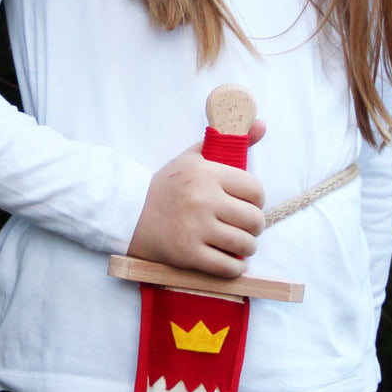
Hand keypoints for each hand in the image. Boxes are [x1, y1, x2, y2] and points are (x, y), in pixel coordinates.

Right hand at [127, 121, 265, 277]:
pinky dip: (234, 267)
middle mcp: (203, 200)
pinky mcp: (188, 254)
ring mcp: (195, 229)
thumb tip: (261, 124)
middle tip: (243, 227)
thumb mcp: (194, 157)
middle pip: (255, 220)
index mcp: (206, 174)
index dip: (256, 200)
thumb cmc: (168, 185)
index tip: (246, 205)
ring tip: (237, 243)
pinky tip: (228, 260)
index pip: (256, 190)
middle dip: (254, 226)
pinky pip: (228, 267)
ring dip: (246, 247)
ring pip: (246, 245)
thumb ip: (228, 141)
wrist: (130, 213)